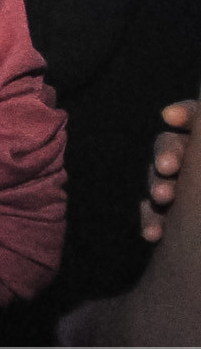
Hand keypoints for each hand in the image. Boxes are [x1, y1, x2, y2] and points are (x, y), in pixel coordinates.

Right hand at [143, 99, 194, 241]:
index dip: (187, 114)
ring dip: (157, 186)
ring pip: (161, 177)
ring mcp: (189, 195)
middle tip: (168, 168)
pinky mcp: (176, 222)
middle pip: (177, 145)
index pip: (200, 120)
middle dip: (167, 153)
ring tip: (163, 201)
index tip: (171, 118)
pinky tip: (153, 234)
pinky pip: (153, 211)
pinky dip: (151, 219)